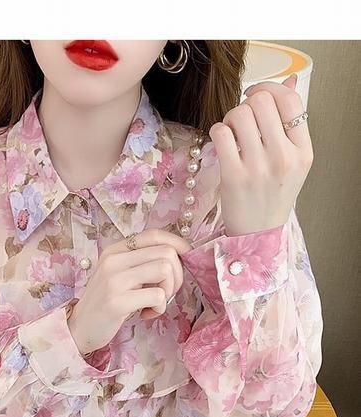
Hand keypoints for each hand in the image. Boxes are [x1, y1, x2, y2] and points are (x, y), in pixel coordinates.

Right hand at [67, 229, 191, 353]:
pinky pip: (157, 296)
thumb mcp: (119, 274)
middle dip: (177, 275)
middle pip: (166, 253)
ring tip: (155, 302)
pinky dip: (159, 308)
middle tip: (165, 292)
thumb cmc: (106, 301)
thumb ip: (141, 262)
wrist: (79, 327)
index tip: (185, 258)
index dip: (178, 243)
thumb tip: (178, 255)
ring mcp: (114, 281)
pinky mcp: (118, 302)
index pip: (154, 235)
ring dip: (169, 291)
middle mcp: (113, 260)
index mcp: (115, 250)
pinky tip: (146, 314)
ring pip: (165, 269)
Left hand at [208, 74, 313, 236]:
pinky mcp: (234, 176)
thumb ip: (291, 123)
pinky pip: (220, 133)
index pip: (290, 101)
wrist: (258, 232)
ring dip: (230, 118)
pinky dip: (217, 131)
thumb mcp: (293, 160)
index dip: (270, 88)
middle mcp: (283, 158)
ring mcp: (258, 167)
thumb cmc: (273, 193)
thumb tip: (291, 81)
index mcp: (303, 151)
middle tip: (242, 120)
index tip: (256, 94)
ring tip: (232, 134)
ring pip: (238, 114)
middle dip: (246, 104)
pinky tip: (222, 143)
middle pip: (261, 102)